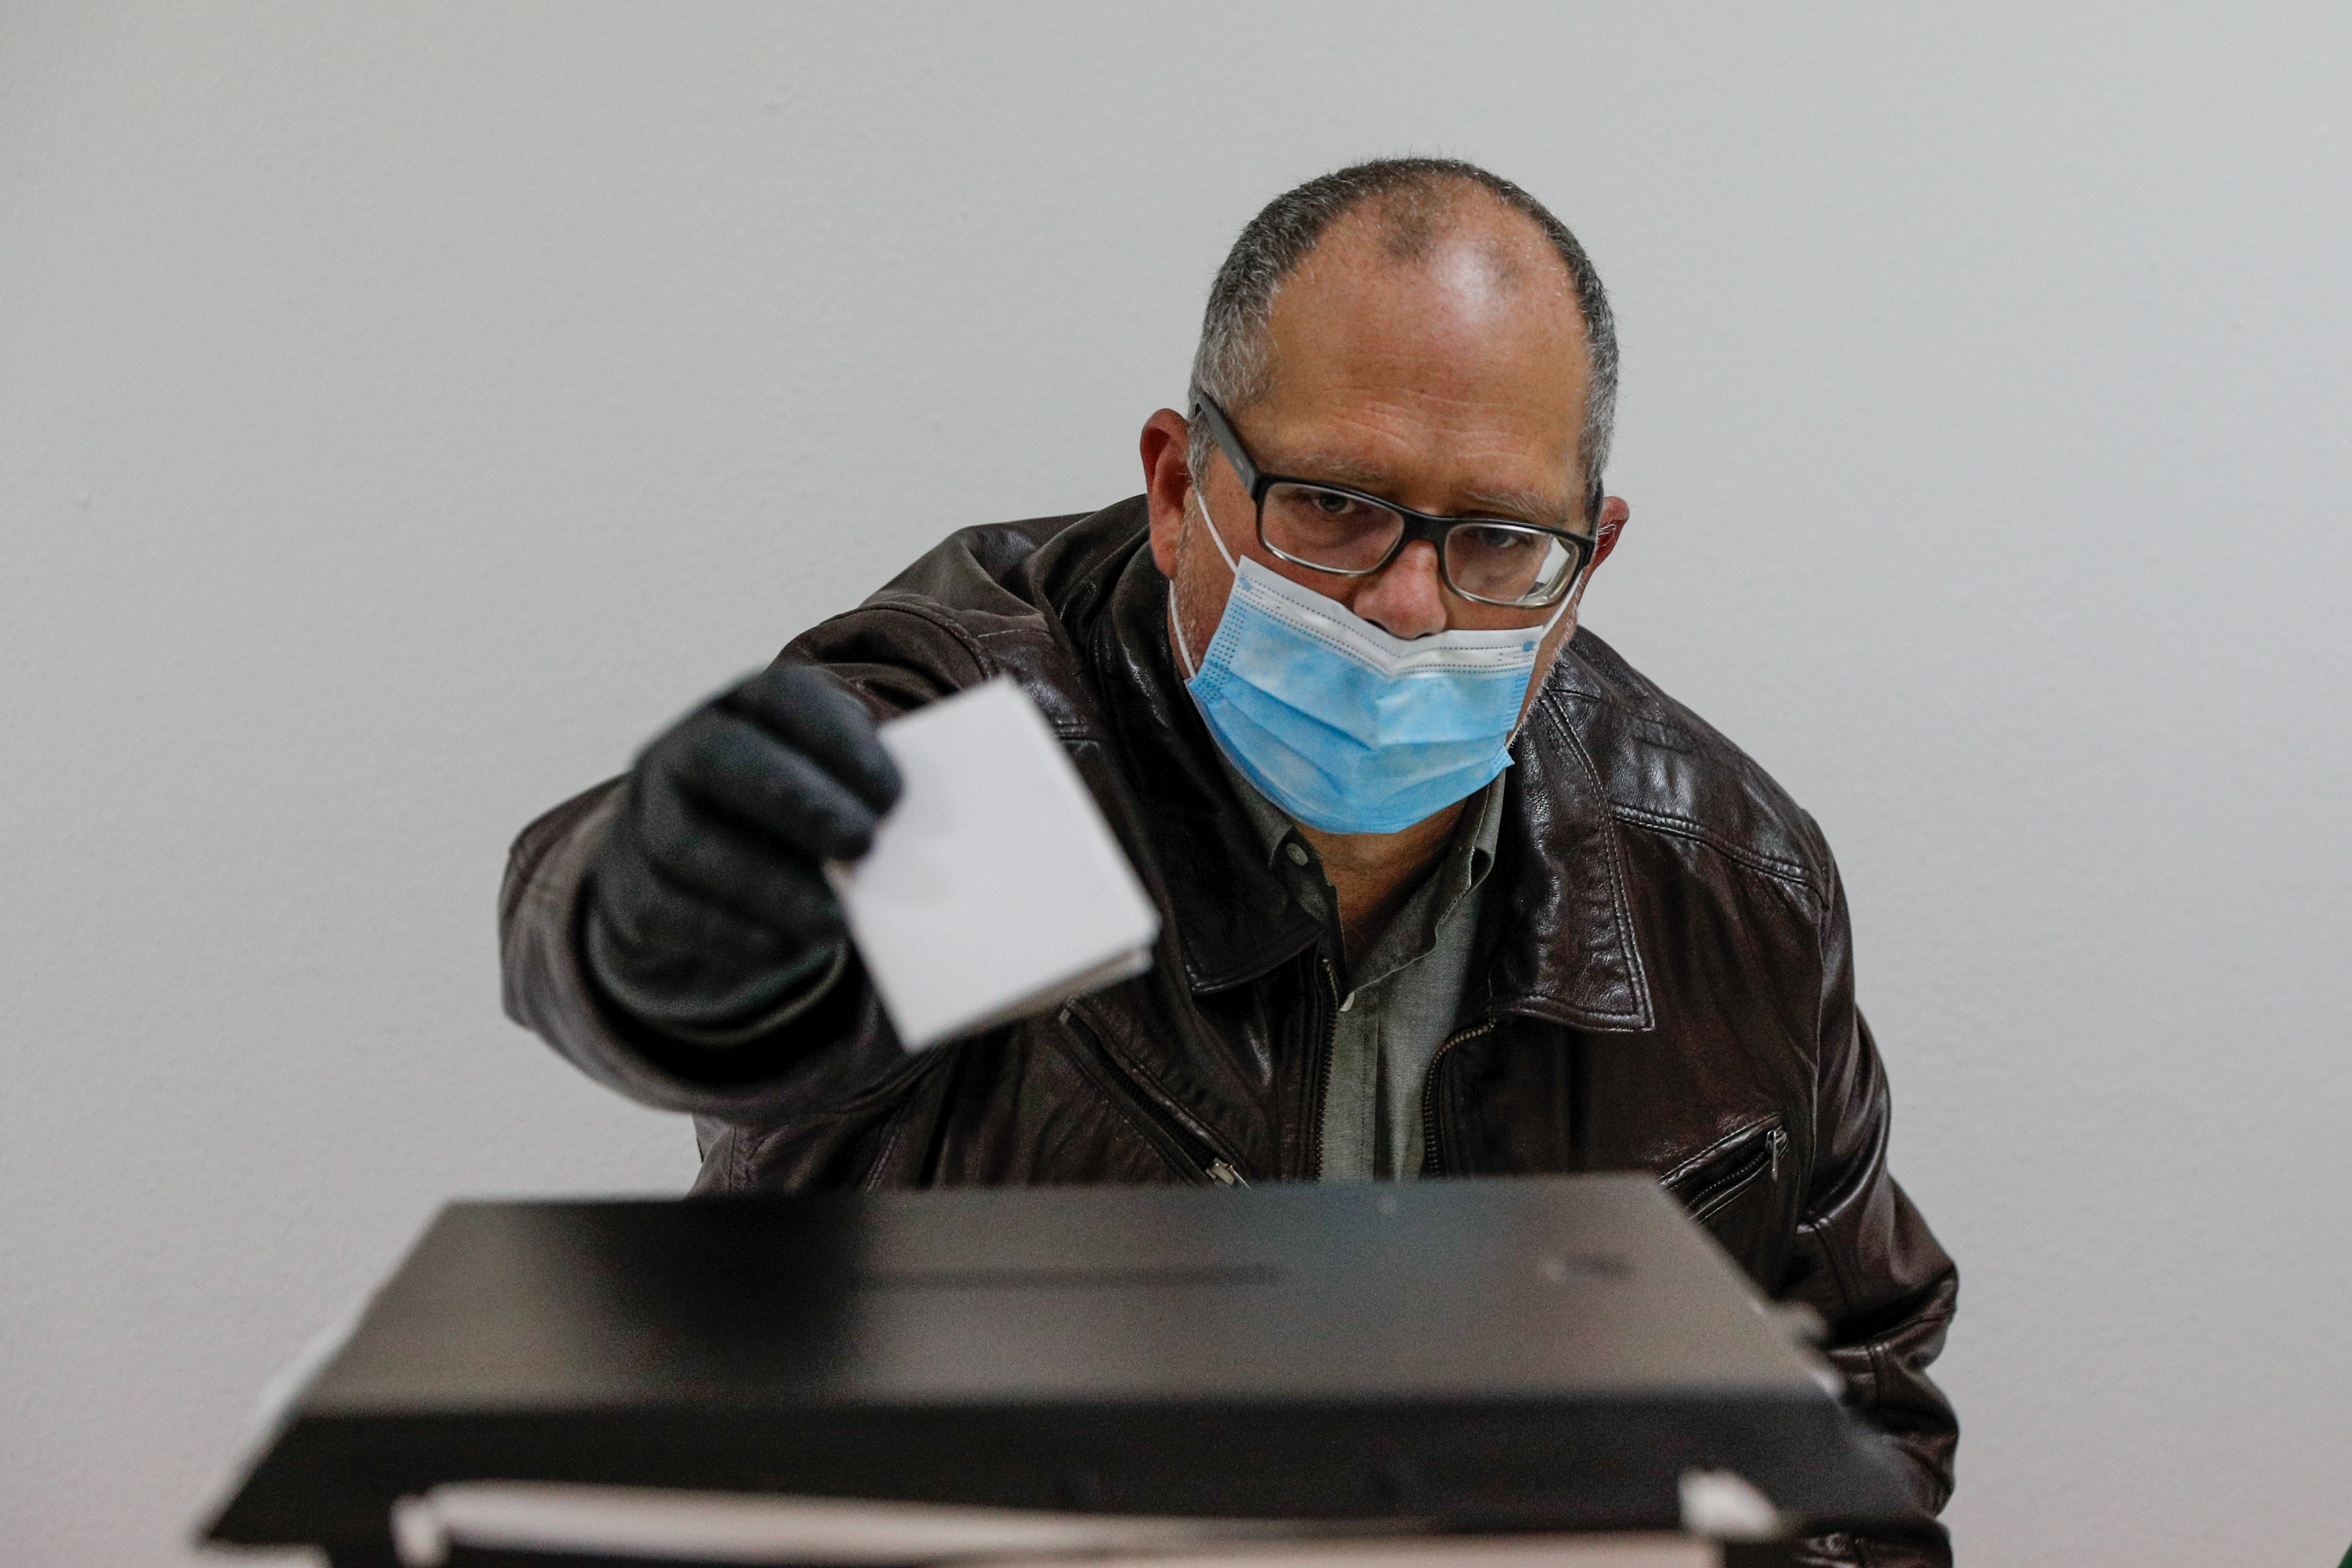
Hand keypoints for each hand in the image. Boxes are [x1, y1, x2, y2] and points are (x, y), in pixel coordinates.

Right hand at [583, 663, 900, 1032]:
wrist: (707, 886)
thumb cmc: (798, 829)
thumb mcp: (834, 796)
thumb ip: (867, 802)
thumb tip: (925, 837)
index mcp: (747, 709)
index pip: (781, 695)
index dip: (836, 738)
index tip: (893, 795)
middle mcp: (685, 748)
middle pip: (720, 756)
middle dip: (795, 800)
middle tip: (864, 844)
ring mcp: (646, 815)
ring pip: (686, 842)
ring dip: (767, 884)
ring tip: (834, 921)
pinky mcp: (628, 887)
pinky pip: (666, 908)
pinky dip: (729, 932)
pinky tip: (783, 948)